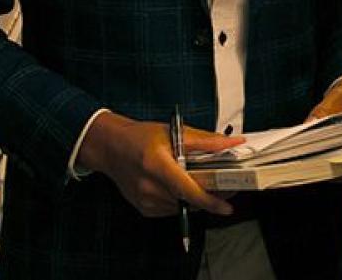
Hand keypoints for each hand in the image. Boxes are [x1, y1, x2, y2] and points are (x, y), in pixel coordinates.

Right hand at [76, 112, 239, 217]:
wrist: (110, 148)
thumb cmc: (140, 137)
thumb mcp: (174, 132)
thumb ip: (205, 141)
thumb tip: (232, 144)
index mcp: (157, 165)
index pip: (189, 190)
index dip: (210, 201)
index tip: (227, 206)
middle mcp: (150, 187)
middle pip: (189, 200)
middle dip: (209, 196)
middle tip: (225, 186)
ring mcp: (146, 201)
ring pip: (183, 207)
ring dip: (195, 198)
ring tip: (196, 179)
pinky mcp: (144, 209)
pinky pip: (172, 209)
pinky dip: (181, 200)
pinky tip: (177, 185)